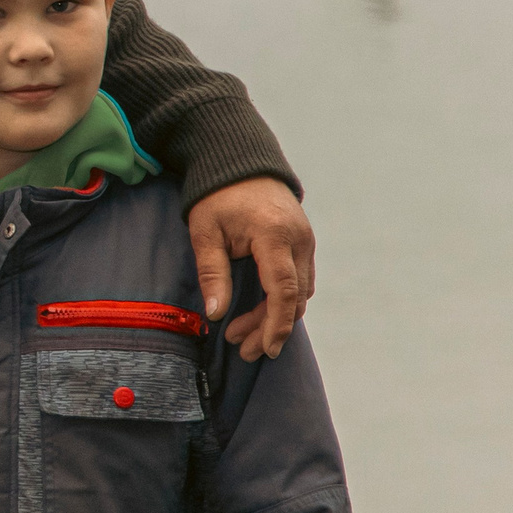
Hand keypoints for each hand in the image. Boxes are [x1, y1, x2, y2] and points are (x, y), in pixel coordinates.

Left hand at [186, 178, 313, 361]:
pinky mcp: (304, 243)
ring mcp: (306, 241)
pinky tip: (258, 313)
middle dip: (270, 328)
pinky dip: (282, 300)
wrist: (240, 163)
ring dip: (275, 317)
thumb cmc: (218, 196)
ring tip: (242, 336)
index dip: (275, 324)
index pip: (283, 289)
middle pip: (293, 298)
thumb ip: (213, 273)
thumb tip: (215, 314)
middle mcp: (299, 240)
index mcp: (274, 235)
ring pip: (299, 292)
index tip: (265, 348)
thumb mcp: (205, 232)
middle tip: (242, 349)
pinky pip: (300, 281)